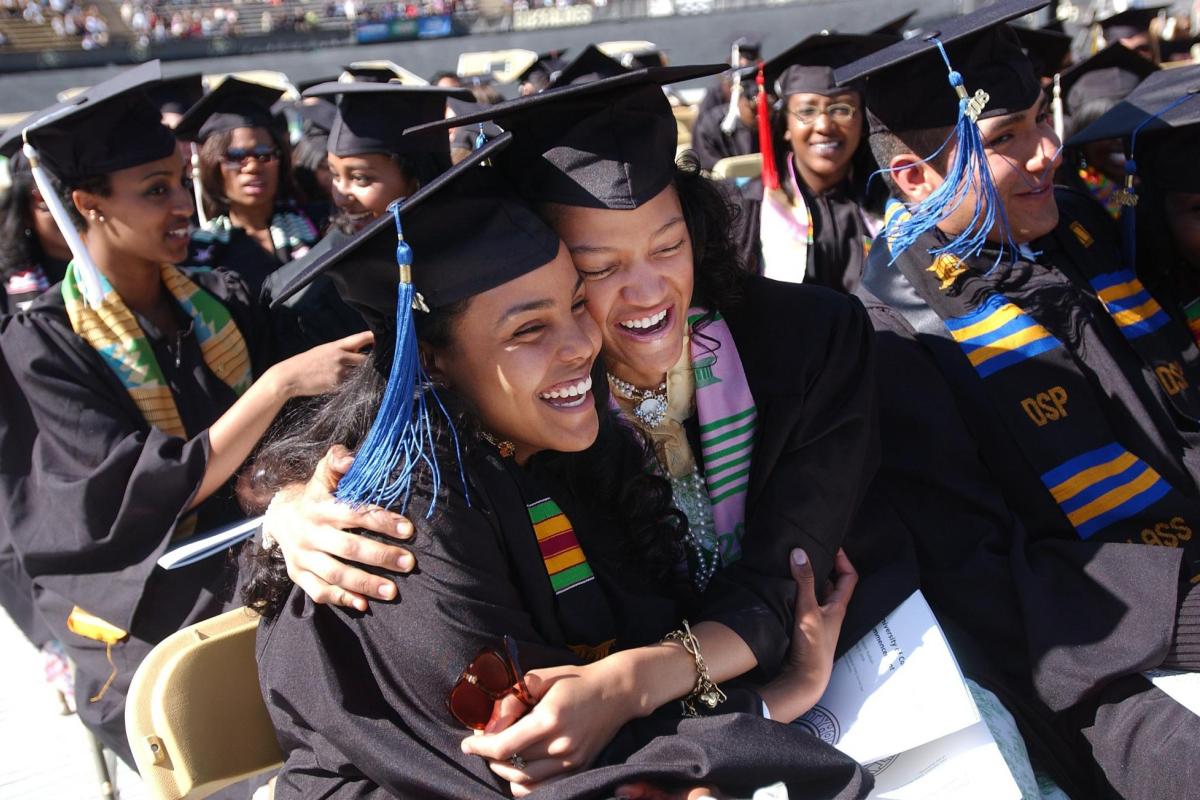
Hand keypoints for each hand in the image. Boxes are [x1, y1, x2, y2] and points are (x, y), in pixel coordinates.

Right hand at [265, 445, 415, 611]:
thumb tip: (351, 459)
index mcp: (319, 508)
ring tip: (393, 591)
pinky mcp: (298, 575)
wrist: (279, 518)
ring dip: (365, 583)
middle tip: (409, 563)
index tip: (409, 530)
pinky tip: (364, 603)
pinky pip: (319, 591)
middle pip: (348, 548)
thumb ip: (336, 462)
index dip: (382, 522)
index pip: (354, 514)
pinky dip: (341, 599)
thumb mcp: (322, 476)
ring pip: (335, 574)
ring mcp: (302, 557)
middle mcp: (310, 533)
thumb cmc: (315, 497)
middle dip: (380, 556)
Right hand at [270, 330, 372, 398]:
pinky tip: (350, 388)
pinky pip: (351, 386)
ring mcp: (339, 371)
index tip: (383, 338)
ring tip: (363, 380)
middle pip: (366, 359)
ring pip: (360, 374)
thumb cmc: (306, 363)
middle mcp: (340, 356)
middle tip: (378, 367)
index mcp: (336, 346)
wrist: (289, 376)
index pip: (359, 338)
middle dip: (371, 364)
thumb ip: (341, 351)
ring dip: (363, 377)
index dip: (373, 337)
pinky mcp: (337, 384)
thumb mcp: (323, 351)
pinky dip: (353, 387)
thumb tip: (359, 352)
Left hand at [460, 659, 638, 796]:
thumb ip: (512, 698)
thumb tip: (490, 722)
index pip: (504, 746)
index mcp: (549, 719)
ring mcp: (571, 761)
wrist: (616, 692)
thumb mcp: (540, 677)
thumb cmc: (575, 680)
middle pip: (510, 766)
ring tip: (499, 756)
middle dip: (489, 757)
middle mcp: (561, 745)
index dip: (480, 748)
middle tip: (483, 745)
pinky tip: (517, 769)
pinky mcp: (579, 769)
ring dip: (503, 772)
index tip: (466, 744)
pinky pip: (542, 789)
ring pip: (523, 782)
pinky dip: (523, 784)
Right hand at [758, 548, 856, 722]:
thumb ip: (804, 582)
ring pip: (814, 594)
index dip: (843, 560)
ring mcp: (817, 621)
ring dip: (806, 581)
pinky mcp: (804, 628)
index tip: (832, 545)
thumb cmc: (813, 645)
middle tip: (806, 552)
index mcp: (838, 606)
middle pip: (830, 584)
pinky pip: (801, 604)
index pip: (848, 577)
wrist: (806, 678)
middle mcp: (830, 611)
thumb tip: (799, 552)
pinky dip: (795, 594)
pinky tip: (782, 589)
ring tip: (792, 566)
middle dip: (821, 567)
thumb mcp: (808, 610)